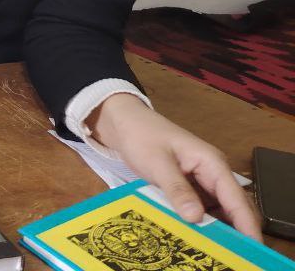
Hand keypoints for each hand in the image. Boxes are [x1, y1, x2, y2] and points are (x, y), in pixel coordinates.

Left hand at [90, 94, 261, 238]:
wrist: (124, 122)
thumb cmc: (141, 136)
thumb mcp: (157, 163)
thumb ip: (176, 188)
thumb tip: (196, 217)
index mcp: (211, 163)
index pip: (236, 197)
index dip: (246, 223)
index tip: (251, 245)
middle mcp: (212, 173)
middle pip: (233, 207)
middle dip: (235, 229)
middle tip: (228, 252)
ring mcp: (202, 181)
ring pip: (218, 210)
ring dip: (216, 227)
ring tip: (211, 248)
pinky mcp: (189, 187)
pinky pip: (202, 208)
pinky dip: (201, 221)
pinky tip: (194, 235)